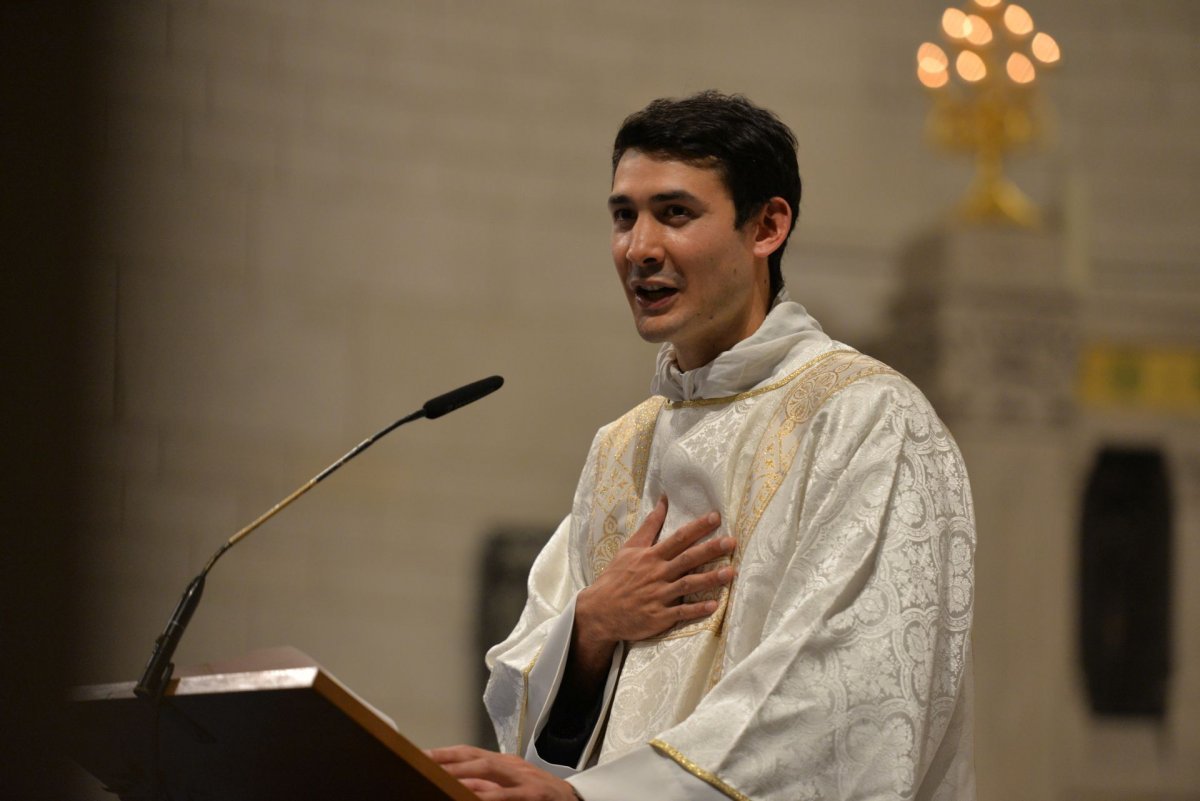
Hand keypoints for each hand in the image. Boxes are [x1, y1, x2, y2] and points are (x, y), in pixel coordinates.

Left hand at [427, 746, 577, 800]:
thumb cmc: (538, 796)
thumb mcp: (512, 785)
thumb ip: (486, 784)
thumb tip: (455, 785)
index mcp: (505, 763)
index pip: (469, 753)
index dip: (444, 753)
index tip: (420, 756)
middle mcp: (512, 767)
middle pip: (475, 758)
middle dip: (447, 761)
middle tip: (423, 765)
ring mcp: (523, 781)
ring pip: (488, 772)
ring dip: (462, 776)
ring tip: (439, 780)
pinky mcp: (532, 796)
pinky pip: (504, 796)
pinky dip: (486, 797)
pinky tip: (471, 798)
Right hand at [576, 496, 734, 648]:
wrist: (599, 611)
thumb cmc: (616, 577)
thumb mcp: (630, 548)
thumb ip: (650, 526)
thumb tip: (664, 501)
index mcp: (651, 556)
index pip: (678, 538)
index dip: (697, 527)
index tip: (716, 516)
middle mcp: (657, 574)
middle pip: (687, 559)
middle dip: (710, 549)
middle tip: (731, 542)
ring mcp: (659, 596)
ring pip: (688, 585)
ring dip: (710, 579)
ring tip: (730, 572)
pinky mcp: (659, 616)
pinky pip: (681, 613)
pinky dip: (697, 610)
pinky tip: (714, 606)